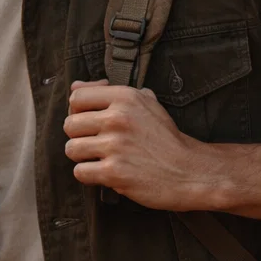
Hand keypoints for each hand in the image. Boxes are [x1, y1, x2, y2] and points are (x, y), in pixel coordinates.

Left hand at [63, 80, 221, 210]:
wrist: (191, 172)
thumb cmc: (167, 139)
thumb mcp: (147, 104)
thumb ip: (112, 92)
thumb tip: (76, 85)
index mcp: (125, 98)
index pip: (76, 96)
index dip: (78, 110)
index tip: (90, 121)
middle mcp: (118, 118)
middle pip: (70, 125)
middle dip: (79, 136)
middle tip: (96, 144)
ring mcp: (115, 146)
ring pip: (71, 149)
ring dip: (82, 157)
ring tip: (100, 159)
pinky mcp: (114, 172)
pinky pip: (79, 172)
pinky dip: (88, 175)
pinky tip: (104, 173)